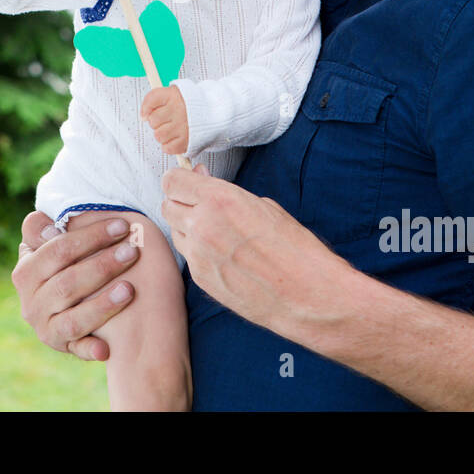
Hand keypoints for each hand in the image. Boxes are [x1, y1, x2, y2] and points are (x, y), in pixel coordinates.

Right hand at [11, 210, 140, 360]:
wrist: (61, 300)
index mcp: (26, 272)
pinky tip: (106, 348)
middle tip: (132, 251)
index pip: (57, 250)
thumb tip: (53, 231)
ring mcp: (46, 327)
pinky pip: (77, 350)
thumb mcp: (47, 241)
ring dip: (102, 305)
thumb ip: (42, 227)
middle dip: (102, 265)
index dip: (90, 236)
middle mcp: (32, 303)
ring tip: (130, 289)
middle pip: (67, 283)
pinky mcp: (63, 346)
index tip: (122, 226)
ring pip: (73, 319)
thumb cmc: (63, 261)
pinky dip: (90, 349)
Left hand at [141, 85, 188, 155]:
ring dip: (162, 134)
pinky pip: (167, 148)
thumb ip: (155, 100)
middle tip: (167, 120)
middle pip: (153, 120)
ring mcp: (183, 127)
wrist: (213, 113)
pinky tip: (175, 138)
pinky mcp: (186, 141)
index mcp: (174, 95)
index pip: (151, 99)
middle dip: (157, 122)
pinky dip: (169, 145)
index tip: (147, 113)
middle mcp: (179, 110)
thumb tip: (143, 116)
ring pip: (158, 136)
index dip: (146, 108)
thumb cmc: (190, 104)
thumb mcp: (173, 93)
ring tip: (172, 129)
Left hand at [161, 164, 345, 331]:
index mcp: (219, 199)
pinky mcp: (200, 279)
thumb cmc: (294, 248)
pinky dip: (198, 252)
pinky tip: (223, 255)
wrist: (306, 293)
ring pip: (175, 232)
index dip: (179, 179)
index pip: (172, 181)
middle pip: (167, 205)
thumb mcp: (263, 206)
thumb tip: (204, 183)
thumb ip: (226, 194)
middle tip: (199, 203)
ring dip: (187, 228)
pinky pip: (188, 256)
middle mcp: (202, 225)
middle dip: (180, 202)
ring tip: (216, 232)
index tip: (186, 180)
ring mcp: (198, 255)